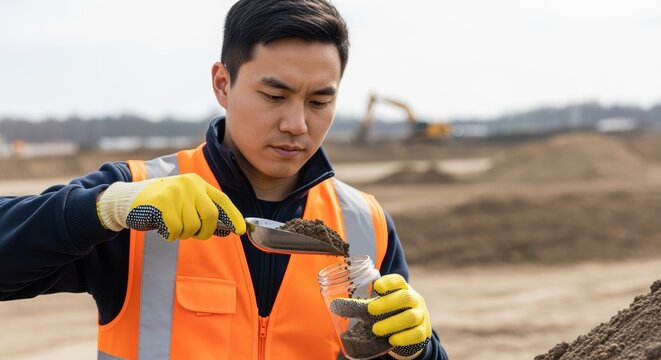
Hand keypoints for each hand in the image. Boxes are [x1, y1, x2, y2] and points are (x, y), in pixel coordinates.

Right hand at [97, 173, 244, 240]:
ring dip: (182, 233)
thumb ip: (203, 210)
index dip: (234, 216)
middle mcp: (189, 185)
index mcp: (197, 183)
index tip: (241, 230)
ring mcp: (175, 193)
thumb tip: (226, 228)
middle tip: (194, 234)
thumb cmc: (161, 204)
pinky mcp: (162, 203)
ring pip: (191, 226)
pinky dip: (170, 235)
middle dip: (205, 232)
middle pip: (210, 216)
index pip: (222, 200)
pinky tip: (161, 227)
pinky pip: (175, 230)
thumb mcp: (184, 200)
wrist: (128, 199)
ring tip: (172, 225)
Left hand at [330, 274, 431, 359]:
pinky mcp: (423, 332)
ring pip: (411, 317)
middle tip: (370, 310)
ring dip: (392, 323)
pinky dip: (403, 337)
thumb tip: (335, 306)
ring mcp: (421, 316)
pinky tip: (392, 340)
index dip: (389, 282)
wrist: (411, 331)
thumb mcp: (378, 307)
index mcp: (402, 289)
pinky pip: (416, 334)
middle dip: (387, 303)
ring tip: (376, 329)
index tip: (377, 287)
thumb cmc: (390, 313)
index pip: (398, 280)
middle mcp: (414, 300)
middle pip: (405, 298)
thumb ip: (360, 306)